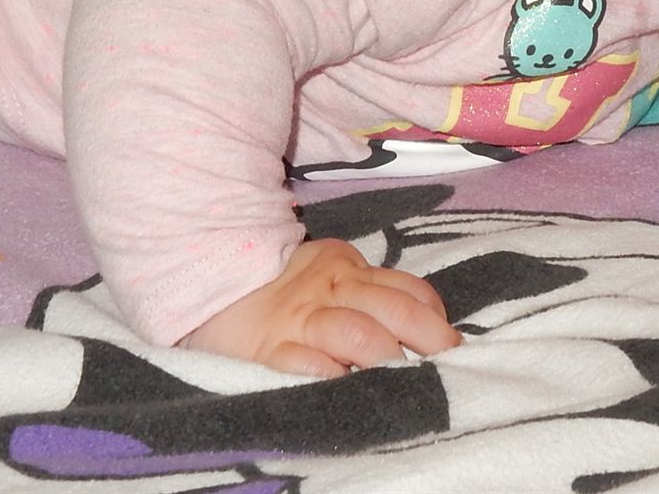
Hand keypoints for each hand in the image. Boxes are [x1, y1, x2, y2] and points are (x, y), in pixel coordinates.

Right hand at [179, 237, 461, 376]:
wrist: (203, 281)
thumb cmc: (275, 286)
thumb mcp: (325, 273)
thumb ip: (366, 292)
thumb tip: (425, 327)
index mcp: (346, 267)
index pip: (407, 289)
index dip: (436, 319)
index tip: (453, 347)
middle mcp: (330, 290)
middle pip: (395, 311)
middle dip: (432, 341)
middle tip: (454, 368)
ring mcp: (300, 321)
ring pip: (359, 335)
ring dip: (391, 362)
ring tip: (411, 387)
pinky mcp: (270, 352)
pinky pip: (308, 366)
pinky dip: (334, 379)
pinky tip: (353, 391)